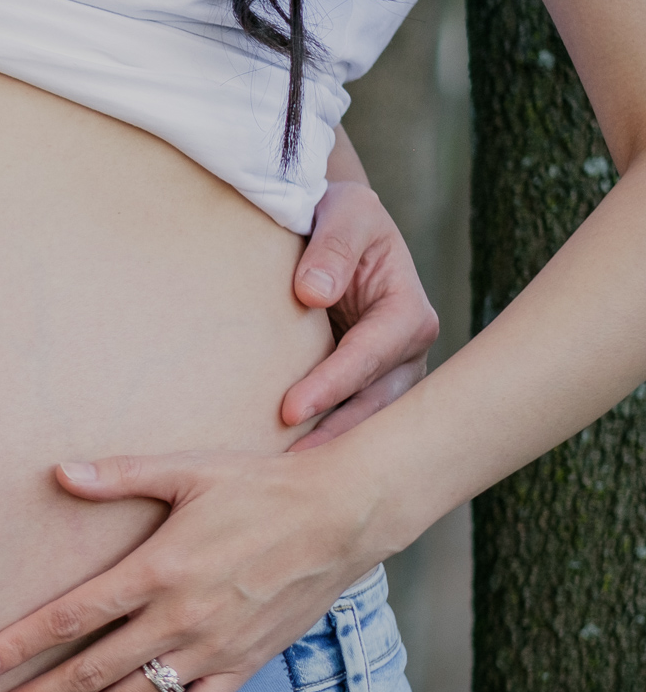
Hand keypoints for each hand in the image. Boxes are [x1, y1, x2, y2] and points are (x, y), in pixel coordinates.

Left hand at [0, 448, 387, 691]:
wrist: (342, 516)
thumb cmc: (260, 485)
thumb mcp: (186, 469)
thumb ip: (118, 476)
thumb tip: (57, 472)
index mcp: (157, 569)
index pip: (71, 617)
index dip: (20, 645)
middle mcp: (179, 618)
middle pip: (90, 670)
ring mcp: (212, 649)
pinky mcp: (242, 666)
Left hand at [282, 180, 438, 448]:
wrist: (338, 225)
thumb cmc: (342, 214)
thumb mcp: (344, 212)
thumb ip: (331, 247)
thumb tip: (312, 294)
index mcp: (408, 312)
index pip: (370, 356)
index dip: (332, 385)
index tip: (289, 409)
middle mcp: (407, 352)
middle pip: (374, 405)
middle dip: (334, 436)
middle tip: (287, 469)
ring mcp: (391, 376)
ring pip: (366, 423)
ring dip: (329, 450)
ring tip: (283, 478)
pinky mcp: (366, 388)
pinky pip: (350, 421)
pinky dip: (325, 443)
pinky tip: (288, 468)